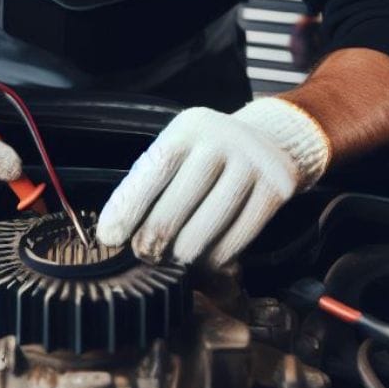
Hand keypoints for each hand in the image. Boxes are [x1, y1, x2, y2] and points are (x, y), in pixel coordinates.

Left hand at [96, 99, 329, 267]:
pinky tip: (205, 259)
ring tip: (174, 258)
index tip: (109, 236)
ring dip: (183, 255)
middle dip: (154, 239)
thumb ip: (149, 182)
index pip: (156, 168)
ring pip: (208, 230)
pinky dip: (216, 258)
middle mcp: (223, 141)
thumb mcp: (179, 151)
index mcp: (190, 128)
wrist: (272, 140)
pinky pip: (239, 240)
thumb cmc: (209, 155)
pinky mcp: (278, 190)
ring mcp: (254, 165)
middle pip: (179, 204)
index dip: (130, 207)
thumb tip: (113, 233)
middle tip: (144, 254)